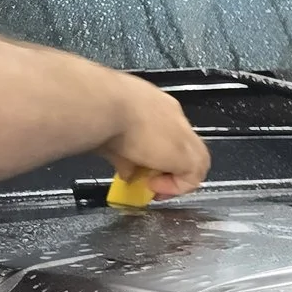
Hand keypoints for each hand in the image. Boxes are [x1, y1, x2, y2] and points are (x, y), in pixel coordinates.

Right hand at [100, 74, 208, 196]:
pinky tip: (153, 184)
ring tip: (152, 185)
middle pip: (183, 148)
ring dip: (175, 179)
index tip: (144, 167)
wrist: (103, 105)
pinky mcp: (188, 155)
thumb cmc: (97, 111)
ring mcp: (184, 134)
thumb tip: (127, 174)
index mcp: (155, 105)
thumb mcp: (112, 135)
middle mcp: (173, 115)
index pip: (166, 133)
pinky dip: (175, 187)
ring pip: (194, 162)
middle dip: (170, 168)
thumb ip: (126, 156)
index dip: (158, 155)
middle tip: (152, 181)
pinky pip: (192, 178)